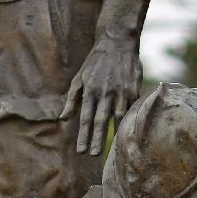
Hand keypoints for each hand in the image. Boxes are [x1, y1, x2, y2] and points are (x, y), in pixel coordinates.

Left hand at [62, 29, 141, 156]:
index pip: (85, 118)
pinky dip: (128, 123)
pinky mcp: (133, 90)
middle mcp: (104, 92)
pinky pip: (131, 110)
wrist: (117, 42)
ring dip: (113, 135)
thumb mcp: (79, 78)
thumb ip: (71, 99)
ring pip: (117, 117)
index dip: (82, 136)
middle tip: (92, 155)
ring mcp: (121, 91)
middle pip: (99, 120)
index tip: (80, 151)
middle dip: (96, 139)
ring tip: (110, 150)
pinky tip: (126, 134)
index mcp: (89, 90)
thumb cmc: (95, 63)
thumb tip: (62, 119)